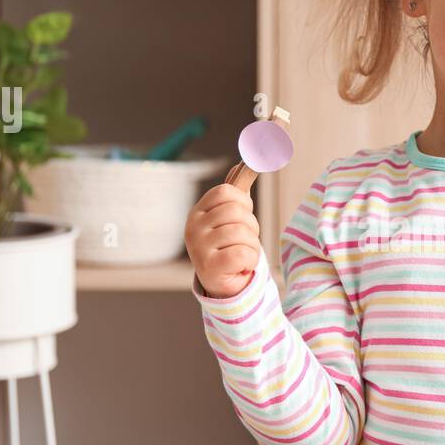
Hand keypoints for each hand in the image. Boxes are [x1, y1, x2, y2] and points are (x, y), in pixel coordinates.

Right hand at [185, 183, 260, 298]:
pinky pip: (244, 253)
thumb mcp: (232, 216)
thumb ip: (238, 189)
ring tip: (242, 255)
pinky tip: (241, 267)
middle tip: (243, 241)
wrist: (224, 284)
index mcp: (197, 212)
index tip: (242, 217)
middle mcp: (192, 227)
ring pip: (243, 233)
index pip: (225, 191)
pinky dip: (251, 261)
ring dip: (252, 246)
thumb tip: (246, 160)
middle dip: (251, 227)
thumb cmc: (229, 246)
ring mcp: (198, 247)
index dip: (243, 203)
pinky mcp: (209, 267)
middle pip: (236, 212)